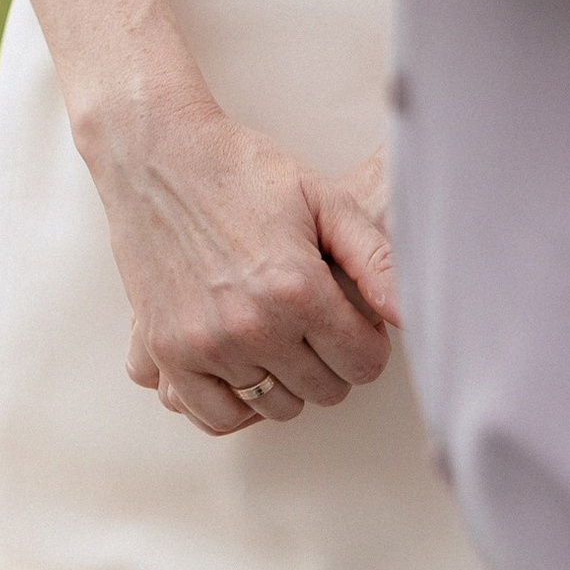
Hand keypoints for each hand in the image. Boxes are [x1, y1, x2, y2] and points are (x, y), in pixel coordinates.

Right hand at [83, 94, 396, 433]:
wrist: (154, 153)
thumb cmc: (243, 171)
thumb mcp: (323, 198)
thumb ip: (376, 259)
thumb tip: (414, 316)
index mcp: (296, 287)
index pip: (364, 362)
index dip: (366, 340)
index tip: (348, 316)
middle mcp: (250, 324)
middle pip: (325, 390)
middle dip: (331, 360)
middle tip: (312, 323)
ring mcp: (203, 342)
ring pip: (277, 407)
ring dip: (287, 381)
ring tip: (278, 338)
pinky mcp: (165, 350)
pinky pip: (216, 416)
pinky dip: (237, 403)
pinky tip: (243, 368)